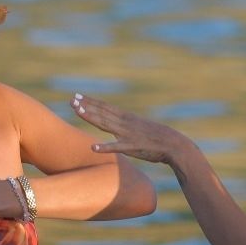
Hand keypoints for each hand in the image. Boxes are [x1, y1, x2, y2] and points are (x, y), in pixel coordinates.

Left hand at [72, 94, 190, 165]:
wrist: (174, 144)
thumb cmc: (157, 138)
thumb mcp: (140, 127)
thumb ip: (126, 126)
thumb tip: (116, 127)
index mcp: (127, 117)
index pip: (105, 107)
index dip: (90, 102)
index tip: (77, 96)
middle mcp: (125, 122)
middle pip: (101, 113)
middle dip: (85, 106)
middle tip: (71, 100)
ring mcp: (127, 134)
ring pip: (105, 124)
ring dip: (90, 117)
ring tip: (77, 111)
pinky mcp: (132, 147)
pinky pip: (116, 147)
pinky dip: (105, 147)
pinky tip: (93, 148)